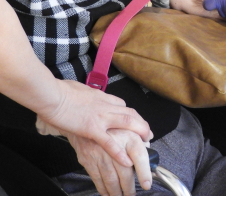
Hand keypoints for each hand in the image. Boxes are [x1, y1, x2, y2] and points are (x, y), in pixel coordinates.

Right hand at [36, 80, 151, 167]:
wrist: (52, 95)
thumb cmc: (61, 91)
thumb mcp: (81, 90)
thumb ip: (89, 96)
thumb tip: (88, 98)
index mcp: (103, 97)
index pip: (123, 106)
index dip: (132, 116)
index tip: (135, 123)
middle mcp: (106, 106)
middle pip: (131, 114)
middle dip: (142, 125)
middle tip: (148, 135)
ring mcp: (101, 117)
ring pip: (128, 123)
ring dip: (140, 133)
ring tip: (146, 144)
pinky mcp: (91, 129)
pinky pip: (109, 142)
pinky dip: (119, 152)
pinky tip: (126, 160)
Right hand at [66, 128, 151, 195]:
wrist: (87, 121)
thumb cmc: (112, 127)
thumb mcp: (130, 127)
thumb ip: (142, 139)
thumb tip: (150, 149)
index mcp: (129, 137)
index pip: (140, 156)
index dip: (144, 172)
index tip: (147, 184)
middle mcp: (115, 146)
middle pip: (125, 172)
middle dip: (129, 188)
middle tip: (132, 194)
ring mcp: (100, 154)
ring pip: (110, 179)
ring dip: (116, 192)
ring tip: (121, 196)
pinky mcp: (88, 161)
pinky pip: (97, 179)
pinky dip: (103, 189)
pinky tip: (108, 193)